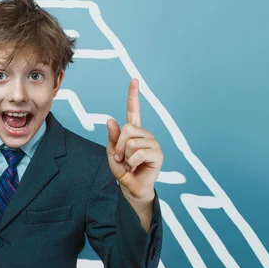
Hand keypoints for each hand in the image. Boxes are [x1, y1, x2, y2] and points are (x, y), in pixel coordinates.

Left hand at [106, 78, 162, 199]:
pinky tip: (136, 167)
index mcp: (133, 131)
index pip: (133, 110)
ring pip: (131, 142)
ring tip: (130, 164)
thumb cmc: (123, 169)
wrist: (131, 187)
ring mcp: (153, 143)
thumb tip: (111, 120)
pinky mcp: (157, 154)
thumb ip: (112, 137)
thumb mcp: (112, 153)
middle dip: (118, 146)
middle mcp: (145, 134)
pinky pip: (138, 153)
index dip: (133, 95)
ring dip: (125, 156)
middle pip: (126, 129)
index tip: (134, 80)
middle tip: (121, 158)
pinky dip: (132, 162)